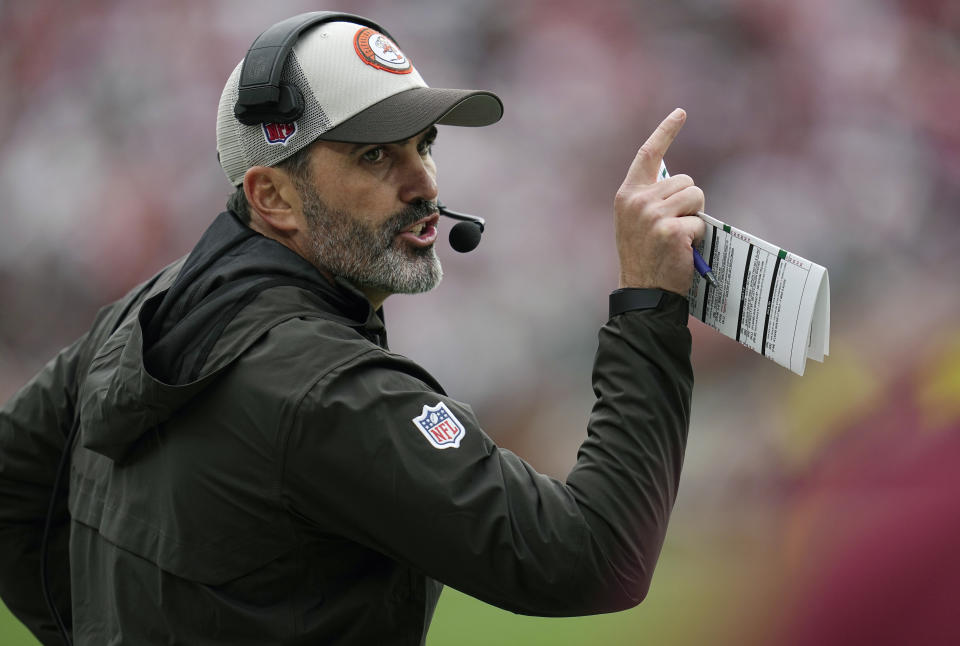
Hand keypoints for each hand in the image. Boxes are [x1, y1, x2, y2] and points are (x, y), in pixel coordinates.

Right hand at [614, 108, 705, 294]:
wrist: (642, 291)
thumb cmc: (644, 257)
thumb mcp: (636, 222)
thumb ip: (651, 198)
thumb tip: (681, 183)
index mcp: (628, 195)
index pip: (648, 154)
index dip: (666, 131)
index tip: (681, 113)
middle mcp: (638, 201)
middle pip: (685, 181)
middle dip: (689, 202)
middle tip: (675, 227)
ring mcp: (653, 215)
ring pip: (695, 197)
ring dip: (695, 217)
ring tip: (679, 237)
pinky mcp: (670, 230)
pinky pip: (700, 221)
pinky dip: (698, 237)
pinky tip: (683, 250)